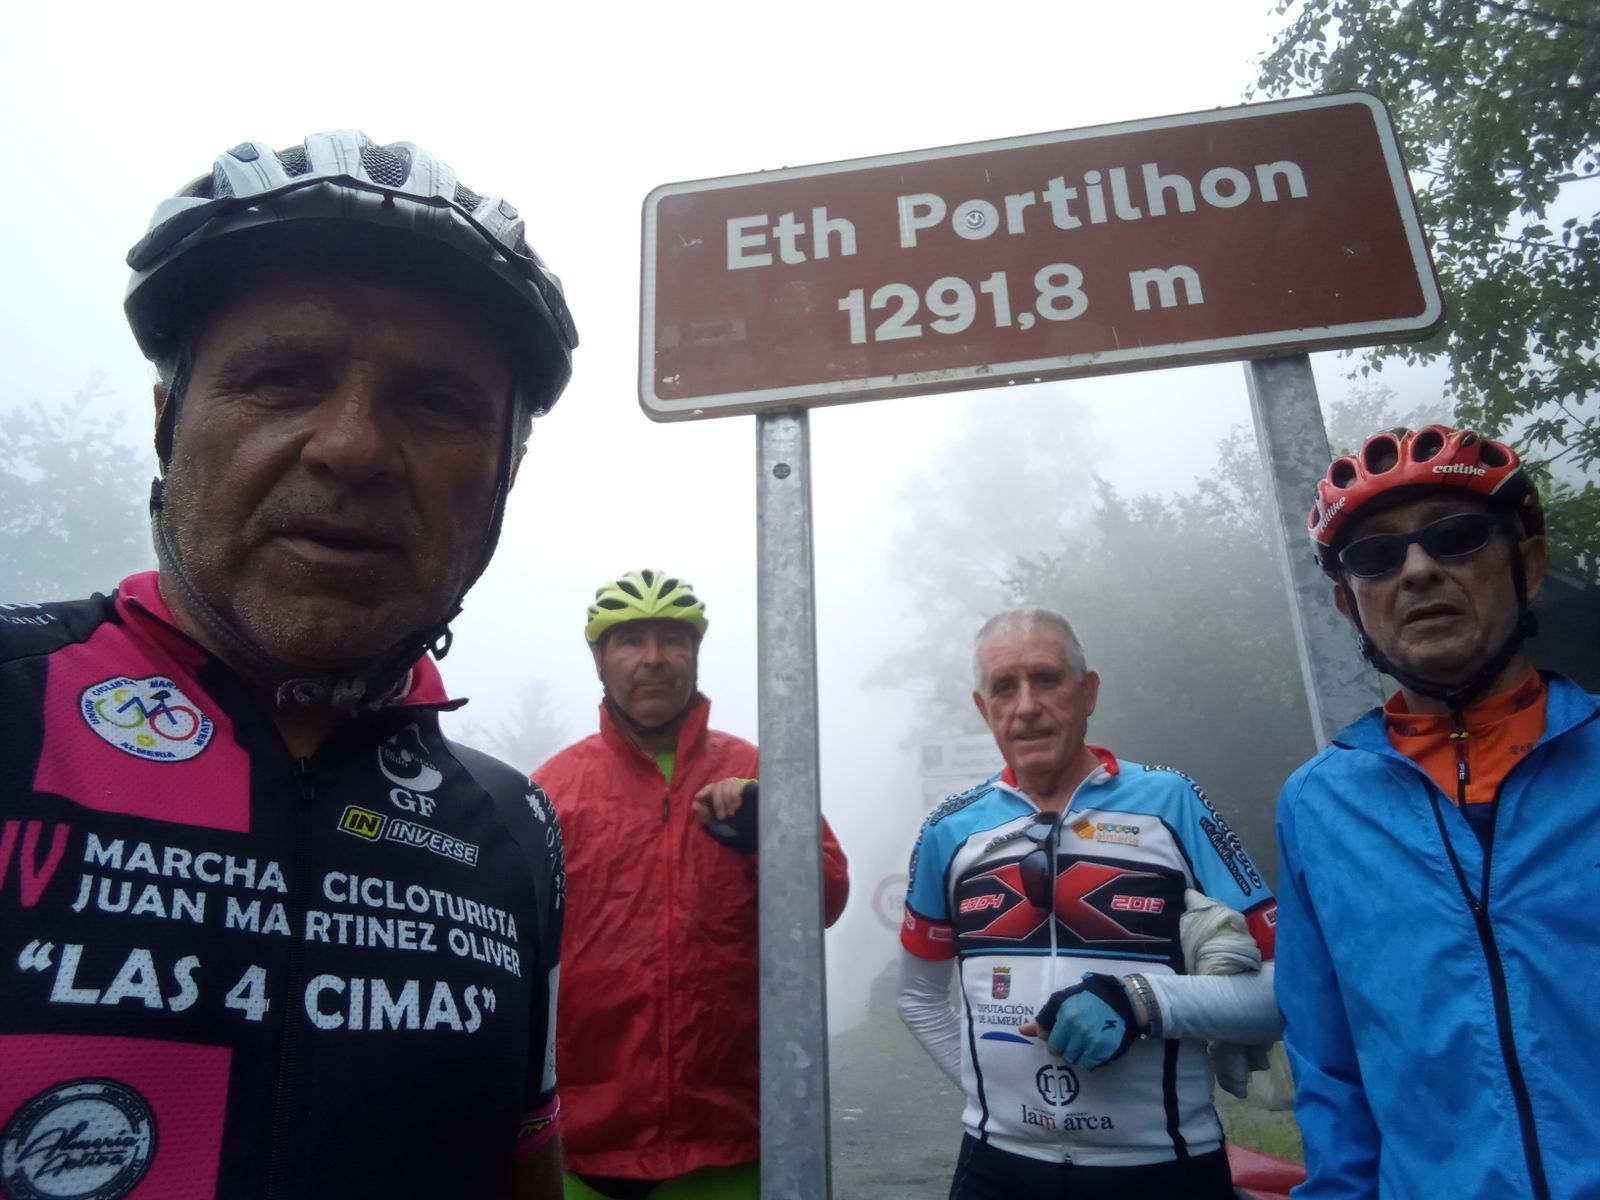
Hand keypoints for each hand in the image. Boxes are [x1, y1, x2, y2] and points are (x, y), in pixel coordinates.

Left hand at [694, 778, 757, 852]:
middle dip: (716, 801)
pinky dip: (734, 796)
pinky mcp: (751, 789)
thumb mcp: (716, 827)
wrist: (755, 836)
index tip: (698, 797)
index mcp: (723, 798)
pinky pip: (737, 786)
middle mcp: (732, 791)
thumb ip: (705, 816)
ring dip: (725, 800)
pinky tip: (737, 807)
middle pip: (718, 786)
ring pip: (727, 784)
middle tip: (721, 817)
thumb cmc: (735, 833)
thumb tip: (695, 803)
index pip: (712, 787)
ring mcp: (742, 789)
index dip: (705, 791)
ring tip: (731, 814)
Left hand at [1020, 972, 1139, 1069]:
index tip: (1062, 1036)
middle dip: (1066, 1047)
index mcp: (1066, 1018)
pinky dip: (1091, 1059)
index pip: (1052, 1044)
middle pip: (1063, 1053)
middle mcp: (1078, 1032)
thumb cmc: (1090, 998)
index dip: (1055, 1041)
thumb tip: (1023, 1031)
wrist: (1123, 1002)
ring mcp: (1092, 1044)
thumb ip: (1044, 1018)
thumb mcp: (1063, 1001)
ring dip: (1078, 1053)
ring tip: (1086, 1041)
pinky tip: (1095, 1046)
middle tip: (1075, 1037)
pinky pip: (1090, 1064)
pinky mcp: (1105, 1052)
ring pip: (1076, 1060)